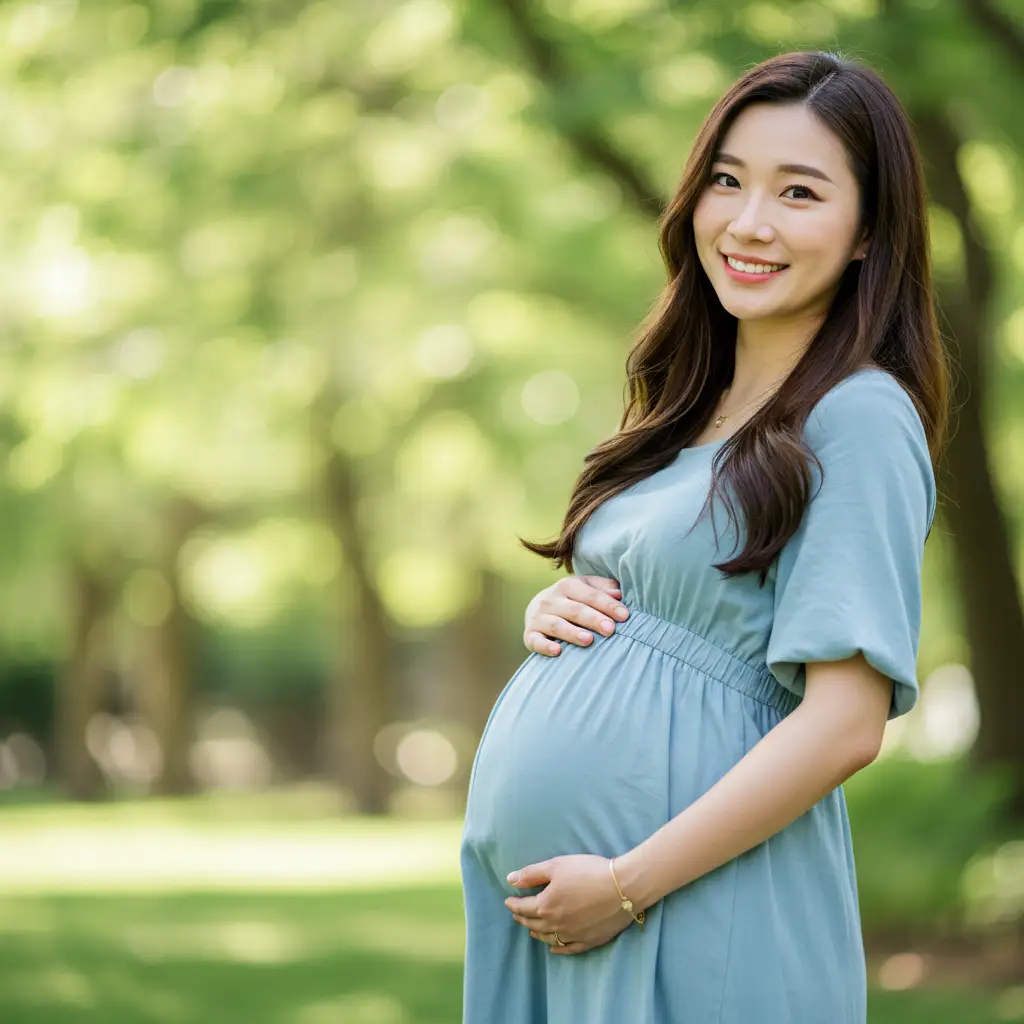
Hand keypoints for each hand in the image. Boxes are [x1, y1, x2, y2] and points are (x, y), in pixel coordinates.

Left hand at [503, 855, 632, 954]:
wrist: (623, 887)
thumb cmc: (588, 871)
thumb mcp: (556, 865)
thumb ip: (532, 874)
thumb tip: (510, 880)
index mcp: (546, 905)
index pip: (523, 907)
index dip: (514, 904)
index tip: (508, 901)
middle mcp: (556, 924)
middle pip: (534, 924)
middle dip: (522, 918)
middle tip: (517, 914)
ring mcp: (573, 935)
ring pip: (549, 938)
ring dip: (537, 933)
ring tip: (531, 930)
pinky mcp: (589, 940)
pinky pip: (568, 948)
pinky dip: (558, 948)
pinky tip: (553, 947)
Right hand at [523, 576, 629, 656]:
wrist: (538, 608)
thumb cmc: (572, 600)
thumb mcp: (586, 588)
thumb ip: (603, 588)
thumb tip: (619, 594)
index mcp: (567, 585)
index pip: (590, 594)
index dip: (607, 605)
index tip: (624, 616)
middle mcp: (550, 599)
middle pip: (575, 610)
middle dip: (593, 619)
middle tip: (610, 630)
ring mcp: (538, 617)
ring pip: (556, 625)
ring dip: (572, 633)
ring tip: (589, 640)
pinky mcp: (529, 634)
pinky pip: (536, 640)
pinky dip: (545, 646)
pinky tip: (557, 651)